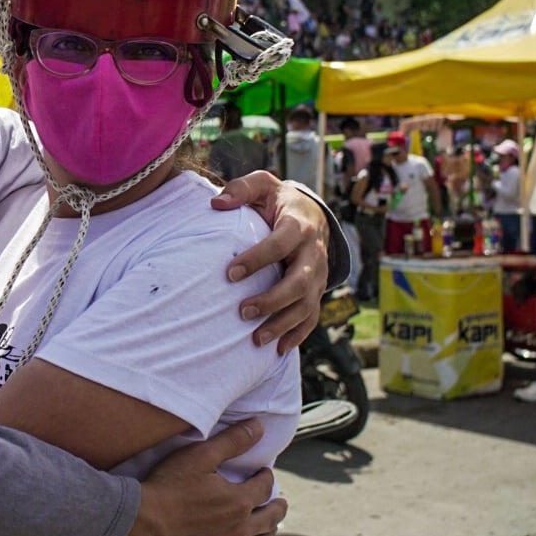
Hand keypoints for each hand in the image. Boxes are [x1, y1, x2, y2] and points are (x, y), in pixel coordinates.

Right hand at [121, 419, 284, 535]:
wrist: (142, 523)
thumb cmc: (169, 486)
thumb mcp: (200, 456)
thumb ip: (232, 441)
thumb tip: (259, 426)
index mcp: (239, 501)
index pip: (263, 488)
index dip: (265, 477)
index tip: (263, 472)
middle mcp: (240, 529)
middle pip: (269, 518)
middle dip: (277, 506)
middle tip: (279, 501)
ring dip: (271, 531)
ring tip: (273, 525)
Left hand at [212, 173, 328, 350]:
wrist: (312, 214)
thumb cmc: (278, 201)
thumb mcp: (263, 185)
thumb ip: (241, 189)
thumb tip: (216, 203)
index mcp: (299, 226)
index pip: (280, 245)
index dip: (257, 259)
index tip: (230, 273)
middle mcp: (313, 254)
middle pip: (300, 282)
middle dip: (273, 300)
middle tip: (242, 311)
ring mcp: (318, 276)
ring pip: (307, 306)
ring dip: (283, 324)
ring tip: (256, 339)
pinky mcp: (317, 292)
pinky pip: (312, 317)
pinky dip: (297, 335)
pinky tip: (278, 350)